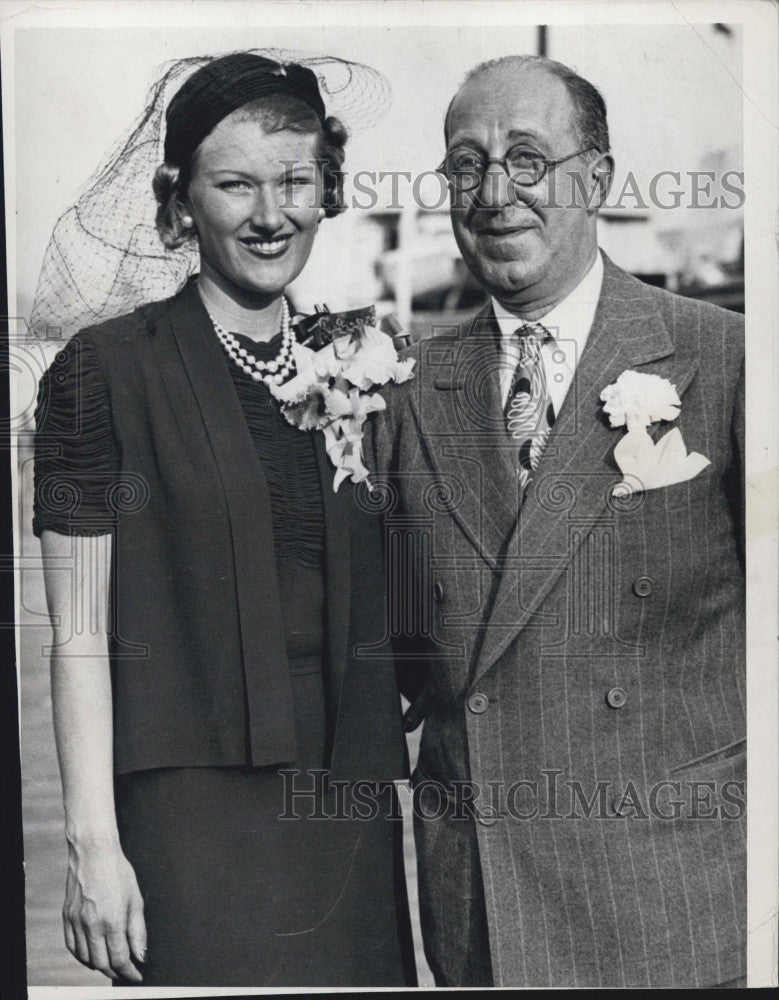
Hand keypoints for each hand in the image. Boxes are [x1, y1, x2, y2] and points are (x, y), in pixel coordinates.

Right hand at [62, 840, 146, 981]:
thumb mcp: (136, 899)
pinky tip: (92, 953)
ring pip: (85, 958)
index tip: (137, 975)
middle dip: (116, 971)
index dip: (130, 971)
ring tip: (112, 963)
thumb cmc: (117, 871)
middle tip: (126, 970)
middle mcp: (91, 925)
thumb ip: (138, 930)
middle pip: (101, 963)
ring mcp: (76, 922)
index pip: (119, 959)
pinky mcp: (66, 917)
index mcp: (111, 920)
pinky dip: (82, 956)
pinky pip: (72, 947)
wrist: (93, 852)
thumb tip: (141, 955)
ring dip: (99, 965)